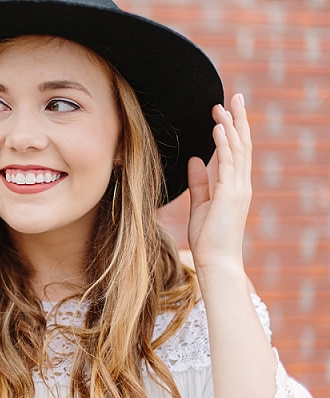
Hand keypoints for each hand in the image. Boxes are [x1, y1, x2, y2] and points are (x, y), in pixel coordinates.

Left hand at [187, 94, 251, 271]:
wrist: (217, 261)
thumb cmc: (209, 238)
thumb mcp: (201, 205)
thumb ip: (200, 182)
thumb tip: (195, 160)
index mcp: (235, 186)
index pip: (237, 151)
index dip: (234, 130)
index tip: (227, 110)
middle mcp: (241, 184)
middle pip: (242, 144)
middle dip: (238, 119)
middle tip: (236, 96)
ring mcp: (239, 189)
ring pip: (238, 150)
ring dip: (230, 126)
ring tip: (224, 105)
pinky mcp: (231, 194)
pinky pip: (228, 163)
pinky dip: (224, 144)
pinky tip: (219, 128)